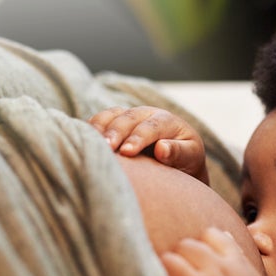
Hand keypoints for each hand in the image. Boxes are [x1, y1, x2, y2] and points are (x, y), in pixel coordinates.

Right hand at [89, 106, 208, 183]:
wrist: (179, 158)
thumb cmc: (187, 160)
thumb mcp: (191, 157)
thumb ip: (179, 152)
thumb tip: (162, 149)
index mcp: (168, 121)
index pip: (151, 126)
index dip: (138, 138)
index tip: (127, 152)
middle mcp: (147, 114)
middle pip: (129, 118)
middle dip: (116, 133)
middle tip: (106, 149)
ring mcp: (130, 116)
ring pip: (112, 115)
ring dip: (100, 128)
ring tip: (91, 144)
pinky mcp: (117, 122)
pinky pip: (101, 120)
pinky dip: (92, 128)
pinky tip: (83, 139)